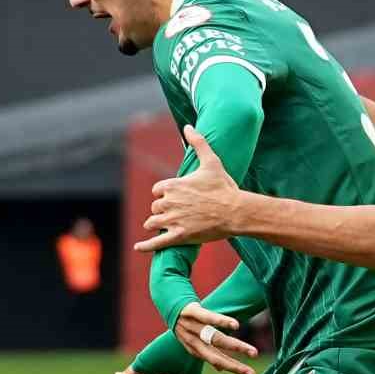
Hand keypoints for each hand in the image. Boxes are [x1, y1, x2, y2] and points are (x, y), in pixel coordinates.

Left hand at [135, 127, 242, 252]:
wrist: (236, 211)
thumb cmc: (224, 187)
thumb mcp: (212, 161)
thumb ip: (198, 143)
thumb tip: (188, 126)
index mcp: (173, 185)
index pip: (157, 191)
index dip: (164, 194)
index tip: (173, 197)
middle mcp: (169, 202)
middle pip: (155, 207)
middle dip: (162, 209)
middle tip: (175, 213)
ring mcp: (173, 220)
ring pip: (153, 222)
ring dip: (156, 223)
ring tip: (164, 226)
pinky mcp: (179, 236)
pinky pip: (156, 242)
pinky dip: (146, 246)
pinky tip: (138, 247)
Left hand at [173, 301, 256, 373]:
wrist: (170, 304)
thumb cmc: (186, 325)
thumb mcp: (193, 342)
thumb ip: (207, 354)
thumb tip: (221, 369)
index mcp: (196, 349)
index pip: (218, 361)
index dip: (234, 368)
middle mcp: (195, 341)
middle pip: (217, 356)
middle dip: (235, 366)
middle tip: (252, 373)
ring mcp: (193, 327)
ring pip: (216, 339)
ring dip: (235, 346)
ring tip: (253, 352)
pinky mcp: (193, 312)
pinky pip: (208, 317)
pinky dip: (222, 322)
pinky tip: (236, 326)